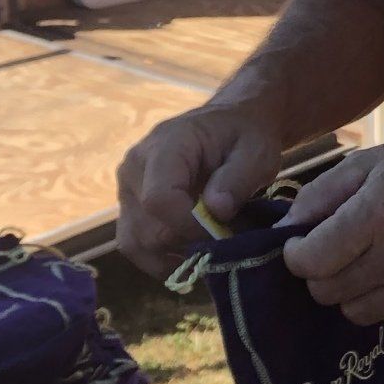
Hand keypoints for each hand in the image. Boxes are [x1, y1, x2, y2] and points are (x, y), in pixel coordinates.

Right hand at [116, 100, 282, 278]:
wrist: (229, 124)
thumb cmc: (244, 135)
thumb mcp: (256, 151)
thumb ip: (238, 178)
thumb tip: (216, 210)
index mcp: (163, 147)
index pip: (158, 199)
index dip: (189, 226)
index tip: (223, 233)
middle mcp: (133, 169)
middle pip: (147, 229)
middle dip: (190, 244)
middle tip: (225, 239)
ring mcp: (127, 191)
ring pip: (136, 244)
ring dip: (174, 256)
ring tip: (208, 247)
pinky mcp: (129, 209)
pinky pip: (136, 247)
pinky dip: (163, 259)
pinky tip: (192, 252)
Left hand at [277, 128, 383, 324]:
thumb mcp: (369, 163)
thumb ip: (319, 194)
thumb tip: (285, 232)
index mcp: (379, 215)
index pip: (311, 262)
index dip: (296, 254)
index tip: (302, 243)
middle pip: (327, 292)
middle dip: (320, 273)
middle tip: (335, 250)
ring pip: (354, 312)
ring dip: (349, 290)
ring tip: (367, 260)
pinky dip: (381, 299)